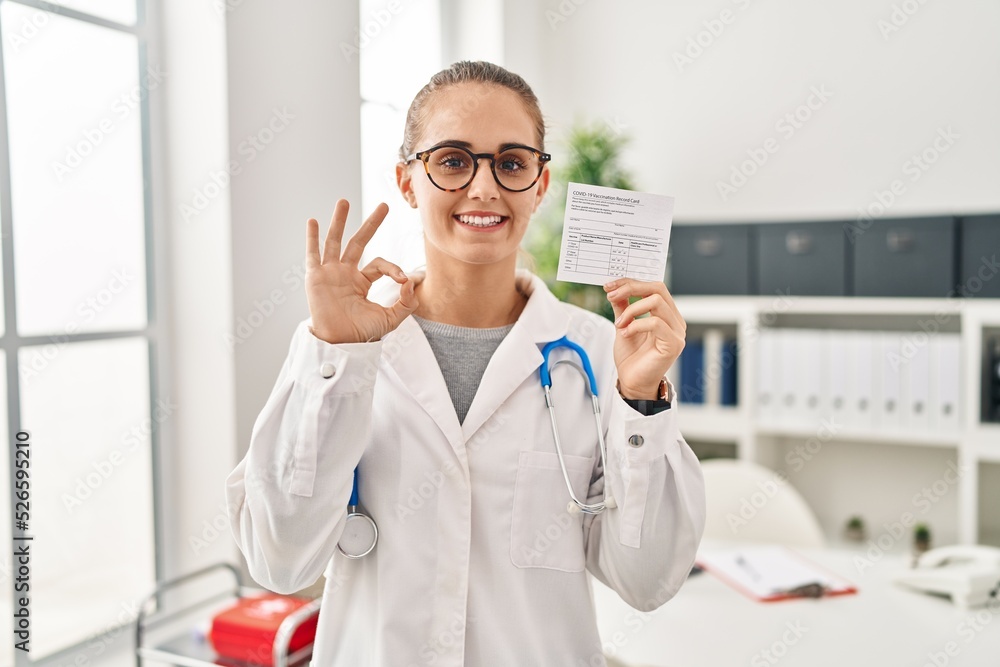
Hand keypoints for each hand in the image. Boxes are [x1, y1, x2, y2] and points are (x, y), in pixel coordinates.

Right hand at [305, 200, 417, 343]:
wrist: (340, 344)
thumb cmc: (362, 334)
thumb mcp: (391, 318)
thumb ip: (406, 302)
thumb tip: (410, 281)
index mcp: (362, 282)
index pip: (380, 264)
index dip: (393, 268)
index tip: (402, 279)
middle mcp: (345, 273)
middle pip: (359, 242)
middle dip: (371, 224)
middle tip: (383, 205)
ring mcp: (330, 273)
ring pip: (335, 241)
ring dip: (339, 221)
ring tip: (344, 201)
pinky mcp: (316, 277)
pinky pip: (313, 254)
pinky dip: (312, 238)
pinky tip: (312, 221)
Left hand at [604, 278, 685, 399]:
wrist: (632, 382)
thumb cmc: (631, 357)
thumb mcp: (623, 325)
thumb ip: (622, 306)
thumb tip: (615, 288)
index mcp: (666, 314)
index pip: (653, 287)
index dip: (631, 282)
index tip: (609, 286)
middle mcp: (675, 320)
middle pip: (657, 288)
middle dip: (631, 288)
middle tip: (611, 296)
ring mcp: (677, 332)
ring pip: (656, 302)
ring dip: (631, 310)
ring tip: (619, 323)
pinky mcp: (673, 344)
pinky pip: (656, 323)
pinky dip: (636, 325)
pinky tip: (625, 333)